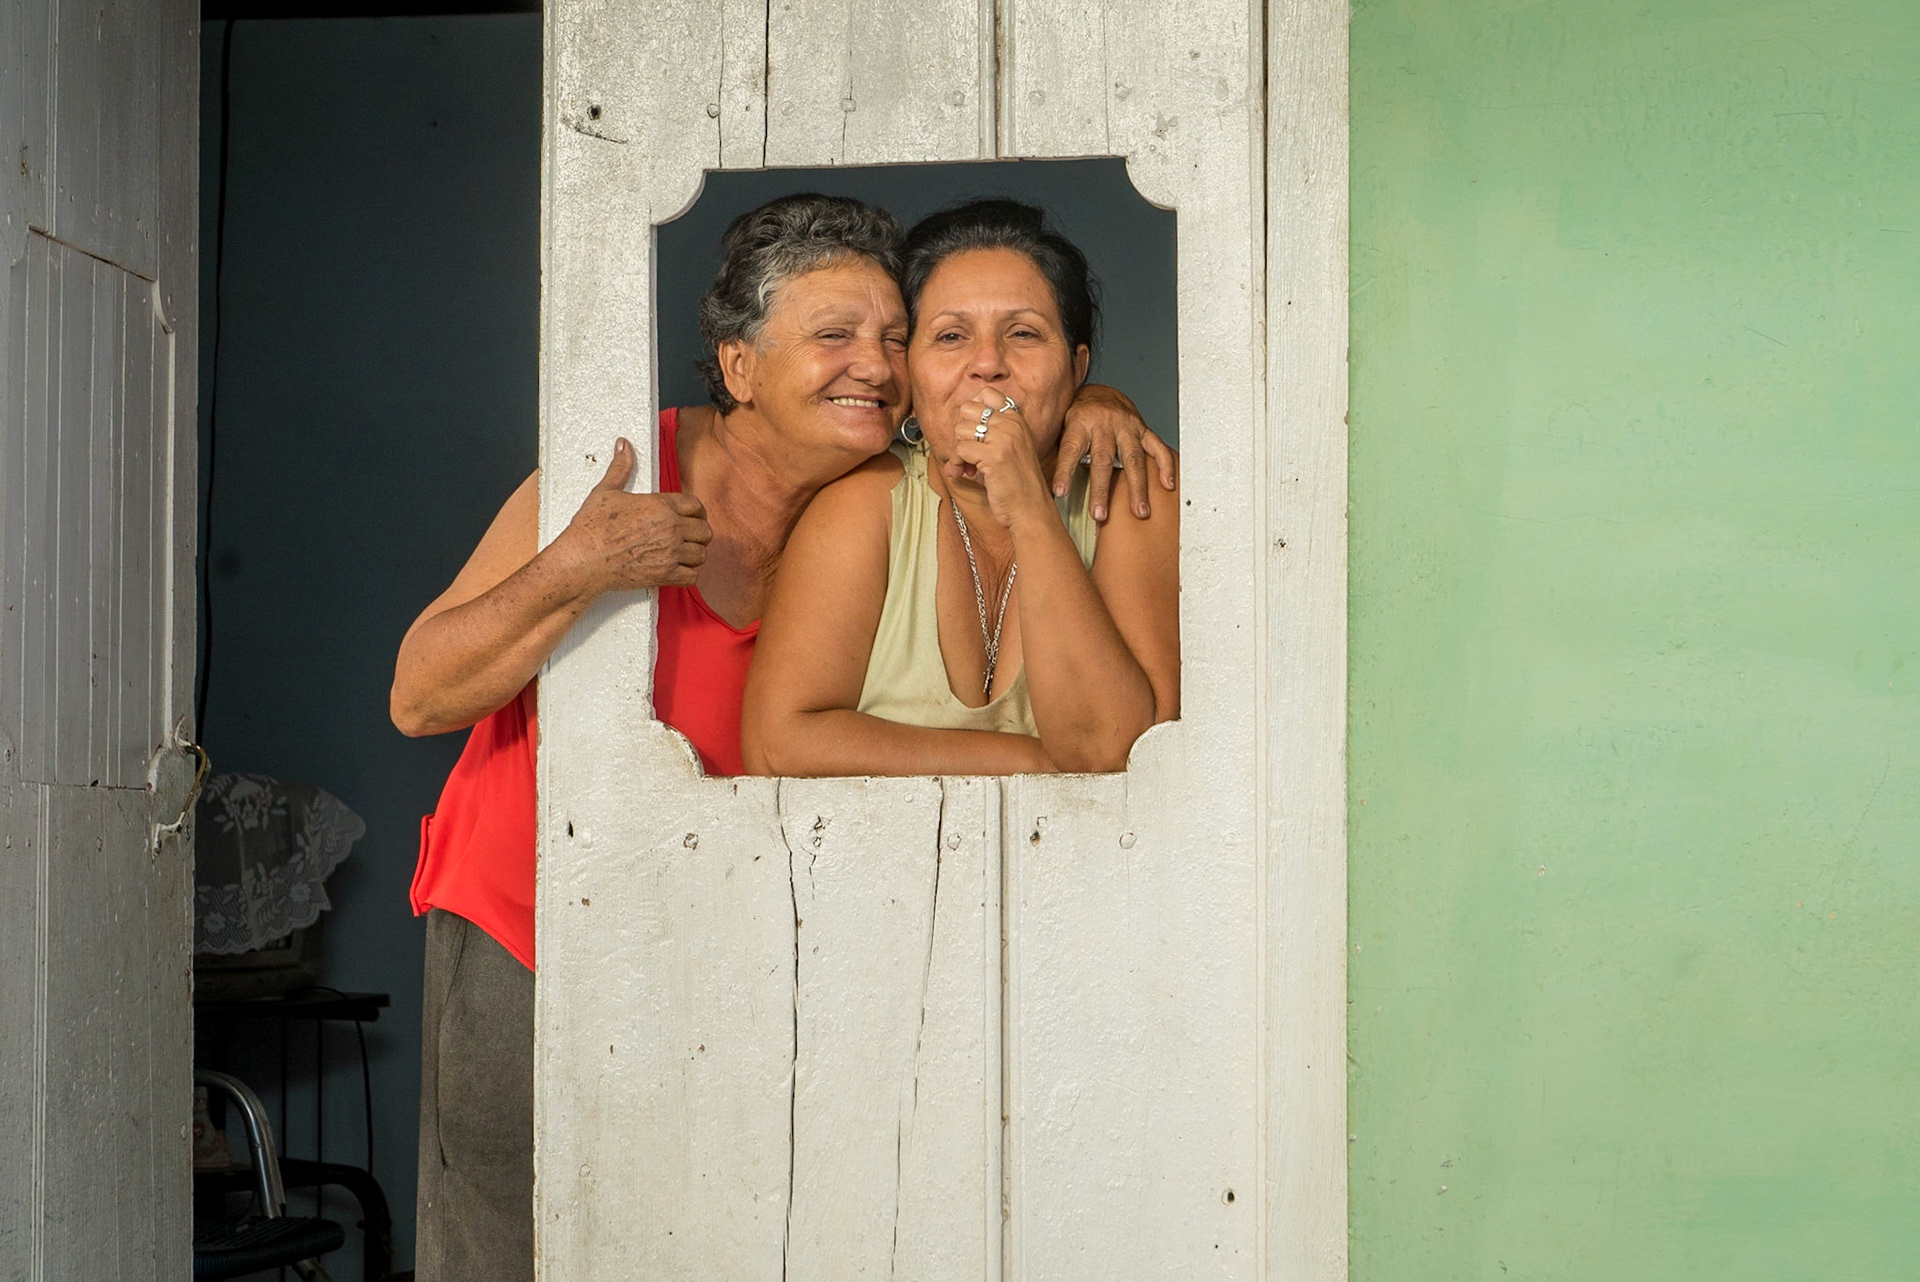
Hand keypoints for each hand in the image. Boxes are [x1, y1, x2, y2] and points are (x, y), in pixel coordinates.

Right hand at [554, 438, 711, 593]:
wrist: (584, 558)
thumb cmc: (592, 527)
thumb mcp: (607, 491)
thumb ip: (621, 467)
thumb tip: (623, 446)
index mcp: (661, 505)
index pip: (696, 505)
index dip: (697, 511)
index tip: (693, 516)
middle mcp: (671, 528)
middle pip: (704, 530)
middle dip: (698, 532)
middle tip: (689, 536)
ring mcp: (670, 552)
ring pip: (701, 554)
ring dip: (695, 553)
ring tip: (685, 552)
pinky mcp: (665, 574)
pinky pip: (692, 576)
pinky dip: (688, 574)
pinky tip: (679, 569)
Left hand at [941, 389, 1055, 531]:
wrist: (1030, 508)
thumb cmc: (1016, 482)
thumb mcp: (1009, 448)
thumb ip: (989, 432)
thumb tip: (957, 424)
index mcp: (1016, 419)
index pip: (986, 393)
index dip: (971, 413)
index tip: (973, 433)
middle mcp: (1011, 424)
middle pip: (967, 409)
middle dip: (961, 432)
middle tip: (967, 452)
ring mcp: (1004, 438)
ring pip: (961, 429)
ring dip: (958, 451)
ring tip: (967, 466)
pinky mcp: (994, 456)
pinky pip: (960, 450)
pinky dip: (958, 464)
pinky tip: (967, 474)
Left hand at [1055, 383, 1176, 521]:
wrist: (1100, 392)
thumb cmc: (1077, 414)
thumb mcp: (1060, 426)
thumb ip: (1054, 450)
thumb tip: (1034, 480)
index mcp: (1080, 423)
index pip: (1070, 451)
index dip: (1064, 472)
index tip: (1060, 494)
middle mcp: (1104, 424)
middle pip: (1103, 460)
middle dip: (1102, 490)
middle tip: (1099, 515)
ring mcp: (1127, 427)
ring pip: (1133, 459)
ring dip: (1137, 488)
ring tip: (1139, 512)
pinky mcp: (1142, 430)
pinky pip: (1156, 447)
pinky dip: (1165, 465)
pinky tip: (1168, 484)